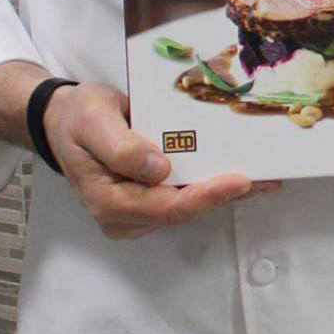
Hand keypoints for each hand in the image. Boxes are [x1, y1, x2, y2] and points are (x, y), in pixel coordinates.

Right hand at [42, 81, 269, 238]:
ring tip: (267, 176)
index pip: (167, 207)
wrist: (65, 121)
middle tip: (268, 178)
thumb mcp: (92, 120)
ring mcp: (138, 213)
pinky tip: (244, 176)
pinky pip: (186, 198)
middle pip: (184, 212)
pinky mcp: (150, 202)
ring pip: (189, 208)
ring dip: (226, 194)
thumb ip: (120, 147)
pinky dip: (214, 187)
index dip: (206, 197)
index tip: (240, 181)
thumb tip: (157, 169)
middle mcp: (125, 216)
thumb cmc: (78, 117)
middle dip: (225, 196)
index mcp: (108, 200)